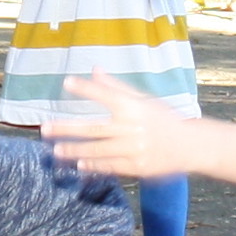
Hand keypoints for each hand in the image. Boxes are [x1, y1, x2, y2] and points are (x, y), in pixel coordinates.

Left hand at [41, 73, 183, 179]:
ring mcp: (134, 148)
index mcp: (134, 106)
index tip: (66, 82)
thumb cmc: (164, 118)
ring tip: (56, 151)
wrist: (191, 145)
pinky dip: (94, 165)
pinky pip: (110, 166)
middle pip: (93, 128)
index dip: (86, 87)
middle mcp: (133, 127)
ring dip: (74, 151)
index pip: (106, 93)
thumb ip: (116, 87)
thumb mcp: (143, 100)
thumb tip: (94, 69)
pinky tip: (79, 164)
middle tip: (45, 129)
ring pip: (98, 150)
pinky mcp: (137, 166)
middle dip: (67, 129)